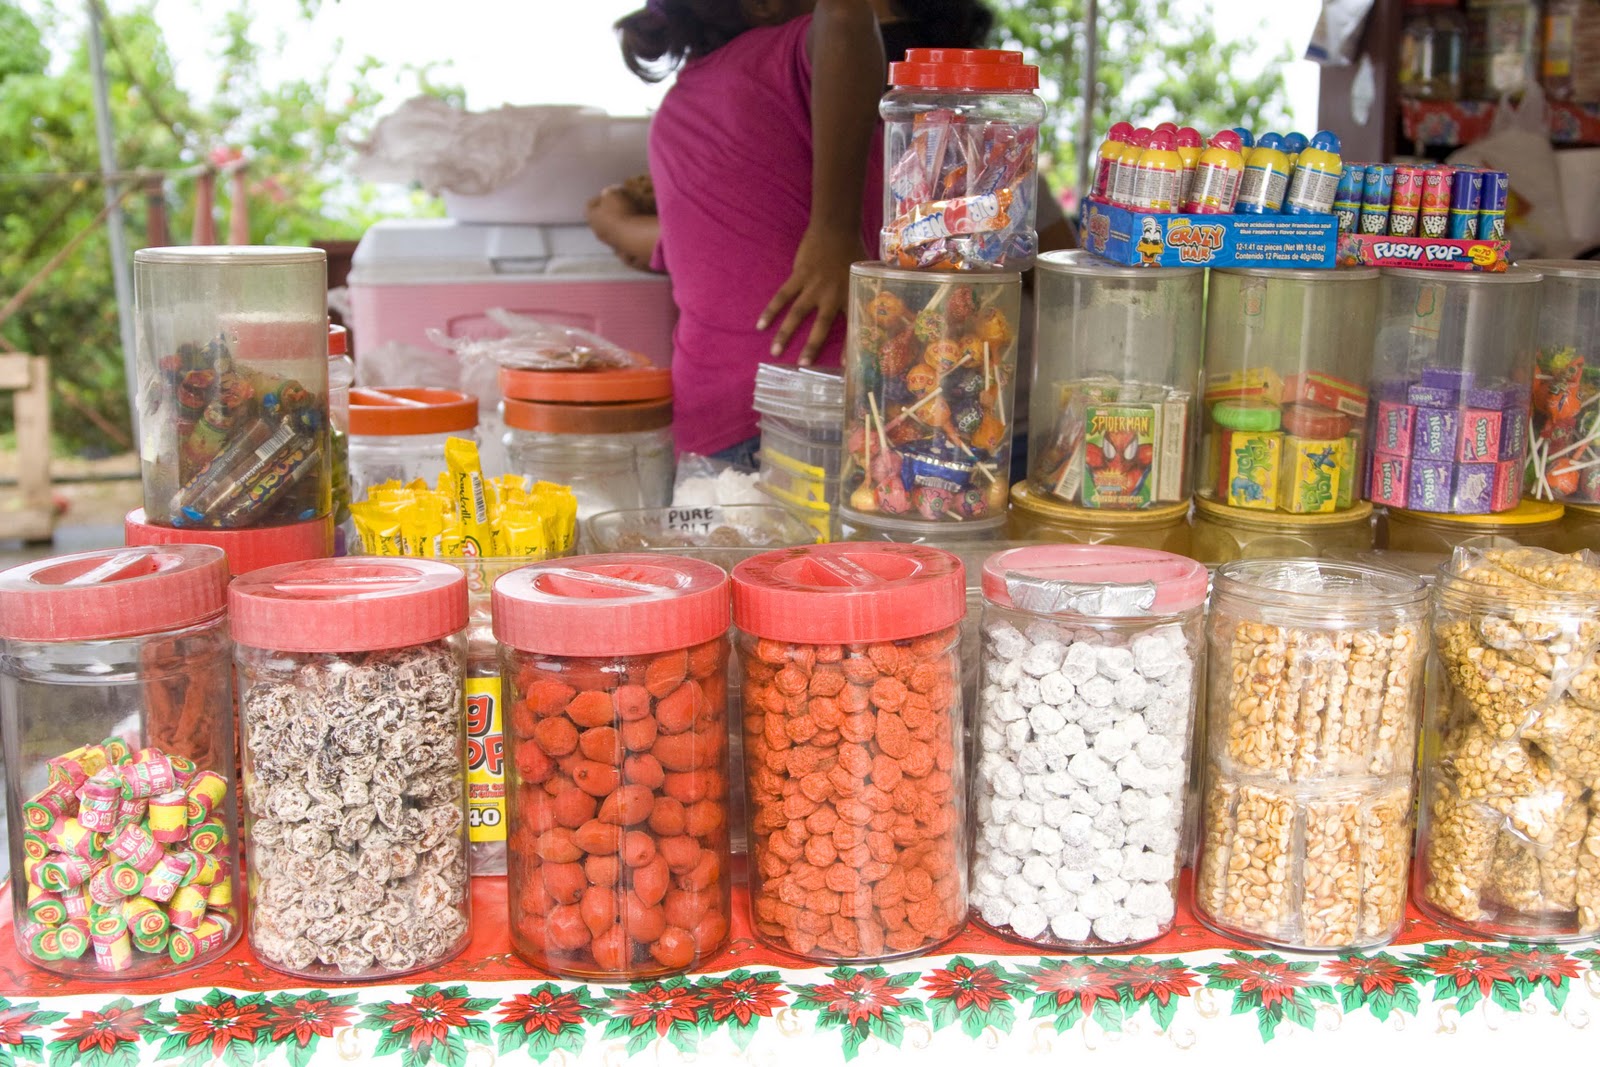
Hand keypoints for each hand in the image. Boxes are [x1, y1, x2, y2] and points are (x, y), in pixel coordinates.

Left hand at [585, 186, 654, 270]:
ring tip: (628, 215)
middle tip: (618, 204)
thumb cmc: (619, 212)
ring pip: (609, 229)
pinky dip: (624, 231)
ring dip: (616, 222)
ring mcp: (607, 241)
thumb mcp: (612, 195)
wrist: (632, 236)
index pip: (590, 205)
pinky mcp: (619, 248)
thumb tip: (607, 193)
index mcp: (591, 217)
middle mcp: (596, 231)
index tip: (608, 193)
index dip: (598, 198)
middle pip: (599, 218)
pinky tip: (633, 226)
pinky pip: (620, 237)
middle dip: (607, 211)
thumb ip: (608, 192)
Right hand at [757, 225, 863, 365]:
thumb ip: (868, 291)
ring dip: (785, 333)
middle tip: (802, 364)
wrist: (836, 227)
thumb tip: (880, 304)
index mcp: (850, 295)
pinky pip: (782, 296)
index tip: (845, 367)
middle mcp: (831, 294)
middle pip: (821, 326)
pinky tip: (760, 324)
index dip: (849, 346)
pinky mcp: (798, 276)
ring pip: (797, 314)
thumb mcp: (866, 273)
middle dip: (812, 346)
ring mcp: (813, 286)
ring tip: (774, 351)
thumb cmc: (853, 249)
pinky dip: (771, 310)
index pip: (852, 325)